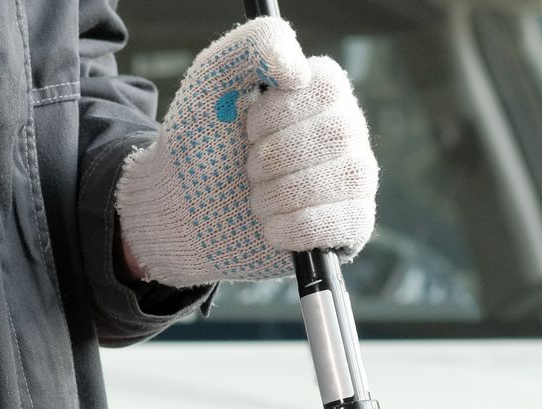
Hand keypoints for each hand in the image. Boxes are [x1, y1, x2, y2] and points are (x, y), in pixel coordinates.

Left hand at [115, 17, 377, 286]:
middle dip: (274, 158)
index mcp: (322, 92)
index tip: (248, 130)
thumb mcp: (214, 79)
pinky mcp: (353, 227)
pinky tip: (270, 228)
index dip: (279, 113)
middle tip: (248, 169)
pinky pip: (346, 223)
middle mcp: (348, 132)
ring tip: (256, 200)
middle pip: (337, 134)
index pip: (328, 87)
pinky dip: (296, 228)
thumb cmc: (203, 143)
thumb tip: (297, 70)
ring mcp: (355, 180)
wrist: (185, 213)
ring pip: (346, 178)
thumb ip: (254, 46)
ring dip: (281, 193)